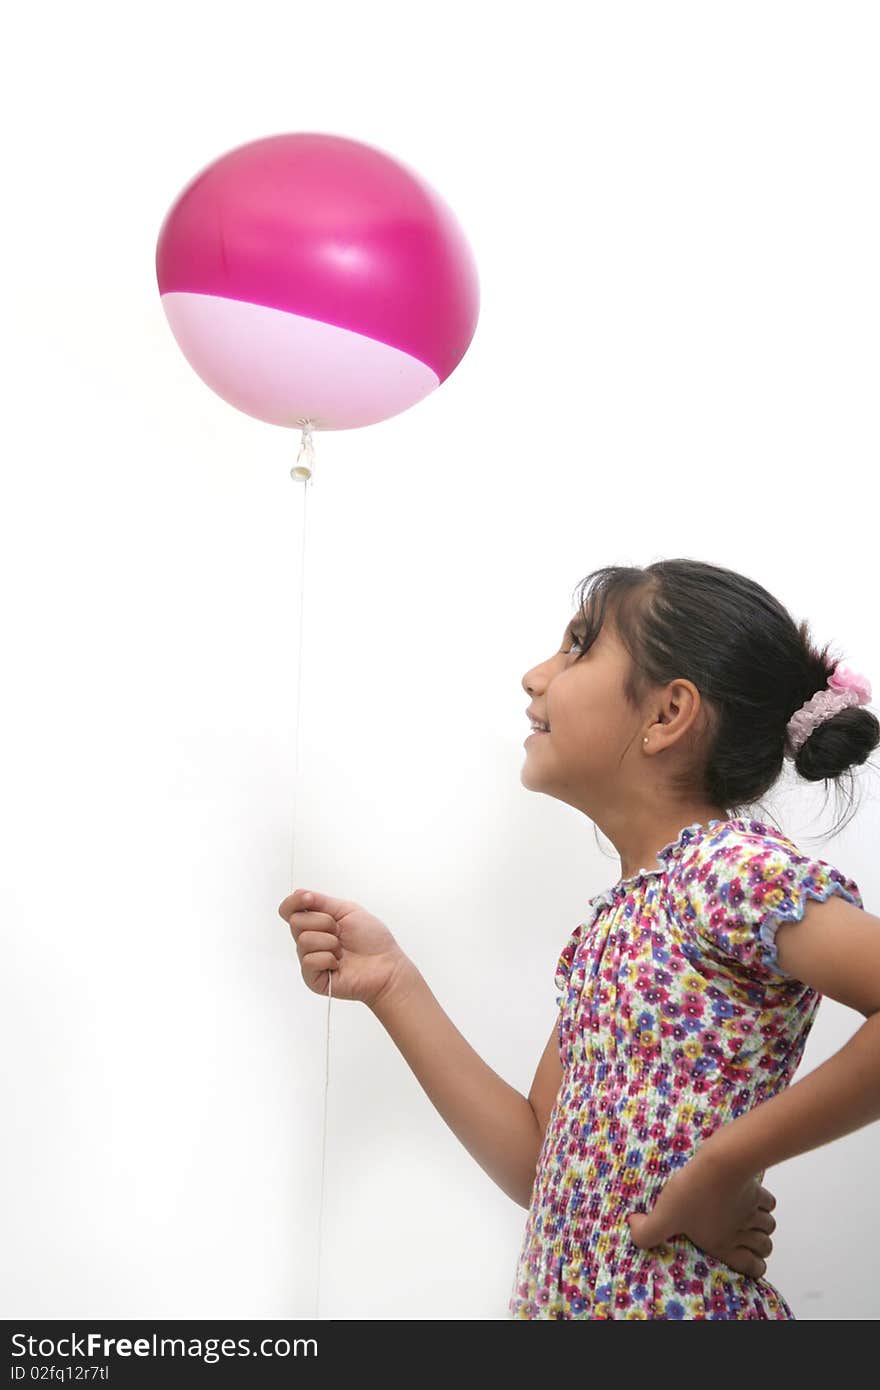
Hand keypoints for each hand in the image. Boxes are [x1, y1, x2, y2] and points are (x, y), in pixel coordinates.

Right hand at [278, 887, 413, 1007]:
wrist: (385, 965)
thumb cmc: (372, 939)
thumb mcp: (348, 910)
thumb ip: (321, 901)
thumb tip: (299, 893)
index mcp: (315, 922)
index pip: (289, 910)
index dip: (294, 901)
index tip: (308, 899)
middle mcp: (309, 940)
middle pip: (296, 921)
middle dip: (323, 922)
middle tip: (340, 932)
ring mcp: (309, 959)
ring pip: (304, 940)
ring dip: (329, 942)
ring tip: (342, 950)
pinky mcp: (312, 978)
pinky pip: (309, 960)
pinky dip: (329, 959)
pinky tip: (339, 964)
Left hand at [626, 1149, 776, 1278]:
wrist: (722, 1162)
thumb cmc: (694, 1192)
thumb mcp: (665, 1215)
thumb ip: (647, 1231)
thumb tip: (633, 1228)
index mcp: (723, 1243)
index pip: (752, 1267)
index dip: (754, 1268)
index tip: (749, 1263)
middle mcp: (742, 1230)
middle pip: (764, 1246)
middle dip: (760, 1246)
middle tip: (748, 1240)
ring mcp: (751, 1209)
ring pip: (769, 1224)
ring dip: (762, 1224)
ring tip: (749, 1219)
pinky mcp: (756, 1188)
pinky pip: (768, 1199)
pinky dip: (763, 1200)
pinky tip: (752, 1195)